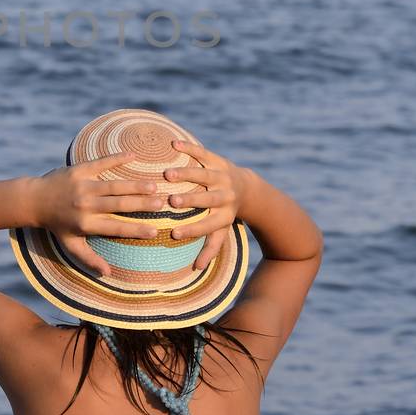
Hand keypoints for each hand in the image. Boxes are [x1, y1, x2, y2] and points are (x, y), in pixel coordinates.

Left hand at [30, 157, 161, 276]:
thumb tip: (108, 274)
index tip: (155, 230)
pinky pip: (100, 163)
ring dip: (135, 184)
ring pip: (114, 185)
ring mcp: (82, 186)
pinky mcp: (78, 170)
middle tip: (162, 202)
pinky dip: (117, 159)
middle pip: (119, 205)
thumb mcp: (70, 245)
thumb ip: (89, 258)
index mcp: (86, 225)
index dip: (136, 230)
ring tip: (154, 184)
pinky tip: (133, 156)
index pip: (116, 228)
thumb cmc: (56, 225)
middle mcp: (85, 205)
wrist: (34, 200)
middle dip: (142, 204)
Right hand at [164, 139, 247, 271]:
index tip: (173, 233)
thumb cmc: (226, 214)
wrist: (248, 188)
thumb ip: (210, 248)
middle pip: (209, 199)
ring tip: (167, 173)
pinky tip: (173, 144)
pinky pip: (204, 153)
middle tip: (172, 201)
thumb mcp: (223, 231)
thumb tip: (196, 269)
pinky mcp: (219, 161)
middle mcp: (226, 196)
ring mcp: (223, 176)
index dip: (192, 230)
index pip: (208, 225)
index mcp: (225, 215)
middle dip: (191, 200)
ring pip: (205, 175)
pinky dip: (190, 148)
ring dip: (187, 174)